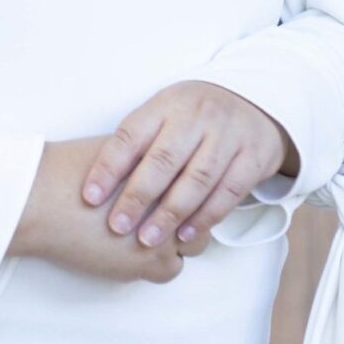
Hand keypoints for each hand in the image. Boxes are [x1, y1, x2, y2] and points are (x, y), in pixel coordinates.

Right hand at [9, 139, 211, 282]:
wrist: (40, 199)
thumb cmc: (66, 171)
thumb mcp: (114, 150)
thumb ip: (142, 157)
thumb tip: (155, 164)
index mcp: (166, 167)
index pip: (199, 182)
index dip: (189, 190)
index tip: (179, 195)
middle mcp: (174, 198)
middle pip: (201, 213)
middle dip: (187, 217)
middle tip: (165, 217)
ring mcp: (165, 231)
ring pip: (192, 245)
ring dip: (175, 242)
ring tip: (148, 236)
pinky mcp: (147, 262)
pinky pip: (170, 270)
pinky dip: (155, 264)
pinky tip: (134, 252)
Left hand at [80, 81, 296, 247]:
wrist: (252, 103)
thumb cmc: (192, 118)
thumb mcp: (163, 115)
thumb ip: (137, 143)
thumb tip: (96, 184)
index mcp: (166, 104)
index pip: (131, 135)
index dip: (108, 167)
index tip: (89, 197)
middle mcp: (197, 116)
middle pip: (164, 159)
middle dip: (137, 196)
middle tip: (117, 227)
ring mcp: (229, 135)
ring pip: (197, 179)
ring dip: (170, 213)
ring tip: (147, 239)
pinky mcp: (254, 157)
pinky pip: (228, 191)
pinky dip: (206, 216)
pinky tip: (186, 235)